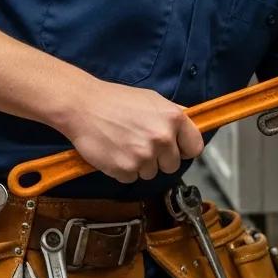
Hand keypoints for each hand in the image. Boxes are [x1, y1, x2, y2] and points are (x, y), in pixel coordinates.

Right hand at [61, 79, 204, 182]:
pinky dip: (123, 169)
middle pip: (172, 165)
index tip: (176, 149)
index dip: (184, 149)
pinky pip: (131, 178)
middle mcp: (162, 138)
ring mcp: (144, 155)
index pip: (195, 148)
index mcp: (174, 119)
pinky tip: (115, 152)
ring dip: (140, 165)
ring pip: (151, 173)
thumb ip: (174, 114)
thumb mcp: (153, 99)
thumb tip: (191, 124)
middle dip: (159, 159)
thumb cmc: (116, 100)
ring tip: (125, 144)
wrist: (82, 106)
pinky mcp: (125, 169)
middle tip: (141, 142)